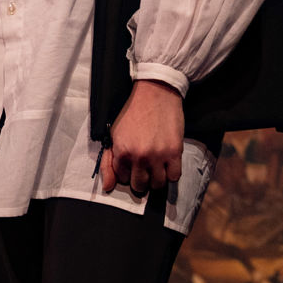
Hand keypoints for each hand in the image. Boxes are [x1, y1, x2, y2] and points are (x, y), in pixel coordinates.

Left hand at [101, 79, 184, 195]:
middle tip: (143, 171)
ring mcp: (158, 155)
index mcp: (121, 151)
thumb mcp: (114, 135)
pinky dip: (171, 174)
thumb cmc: (132, 114)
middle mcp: (139, 156)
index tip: (130, 166)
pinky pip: (175, 177)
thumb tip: (108, 188)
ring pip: (157, 184)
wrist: (155, 95)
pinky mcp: (175, 152)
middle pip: (140, 185)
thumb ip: (108, 162)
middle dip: (140, 181)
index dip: (126, 173)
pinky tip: (167, 164)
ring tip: (155, 168)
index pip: (122, 178)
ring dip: (156, 179)